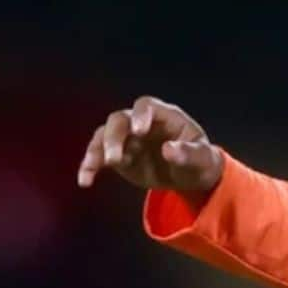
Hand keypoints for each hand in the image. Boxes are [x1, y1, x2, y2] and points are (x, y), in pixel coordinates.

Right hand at [76, 96, 223, 194]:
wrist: (189, 176)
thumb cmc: (199, 161)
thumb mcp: (202, 159)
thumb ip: (188, 154)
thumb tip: (169, 150)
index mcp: (165, 116)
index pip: (146, 106)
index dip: (140, 115)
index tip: (139, 131)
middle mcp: (141, 122)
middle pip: (119, 120)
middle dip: (114, 137)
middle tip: (115, 159)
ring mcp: (127, 138)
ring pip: (104, 135)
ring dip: (97, 151)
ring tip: (95, 168)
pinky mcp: (117, 155)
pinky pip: (98, 157)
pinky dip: (90, 166)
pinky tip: (85, 181)